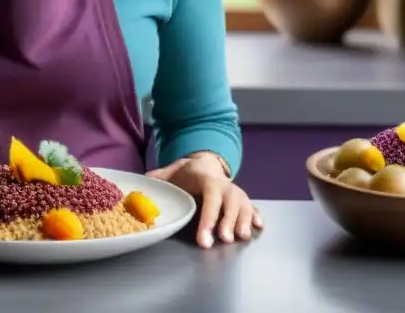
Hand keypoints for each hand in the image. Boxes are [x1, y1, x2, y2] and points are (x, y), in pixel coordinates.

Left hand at [147, 154, 262, 248]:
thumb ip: (159, 177)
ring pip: (244, 205)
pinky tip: (259, 225)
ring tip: (243, 237)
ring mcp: (235, 192)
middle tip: (225, 240)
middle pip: (230, 202)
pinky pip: (253, 207)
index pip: (210, 196)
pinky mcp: (242, 200)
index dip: (209, 217)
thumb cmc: (187, 173)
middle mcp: (225, 185)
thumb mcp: (172, 171)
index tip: (204, 238)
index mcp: (207, 178)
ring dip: (244, 221)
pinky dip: (257, 215)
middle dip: (229, 221)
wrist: (205, 164)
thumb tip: (145, 181)